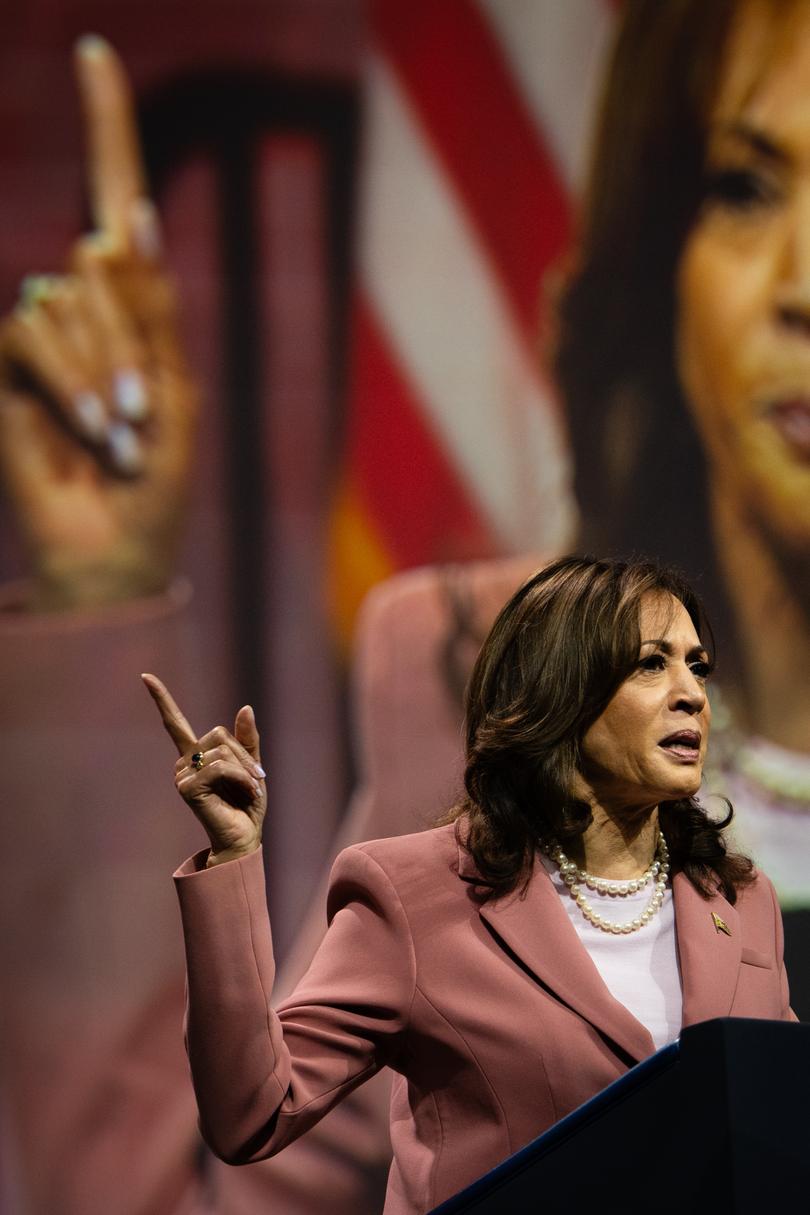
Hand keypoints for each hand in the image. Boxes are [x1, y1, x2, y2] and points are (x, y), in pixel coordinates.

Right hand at [0, 36, 196, 610]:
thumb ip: (150, 308)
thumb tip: (128, 216)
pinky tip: (87, 431)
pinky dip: (68, 383)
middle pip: (102, 257)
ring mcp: (38, 330)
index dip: (108, 125)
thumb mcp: (174, 388)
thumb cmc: (157, 476)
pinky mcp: (4, 362)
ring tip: (115, 434)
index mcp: (135, 301)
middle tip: (140, 417)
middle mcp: (81, 302)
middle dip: (131, 343)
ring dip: (102, 373)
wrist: (116, 543)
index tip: (97, 51)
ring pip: (66, 296)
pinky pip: (30, 331)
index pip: (116, 195)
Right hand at [142, 673, 266, 866]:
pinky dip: (241, 778)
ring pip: (223, 751)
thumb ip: (246, 739)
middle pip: (220, 734)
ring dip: (246, 770)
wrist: (245, 837)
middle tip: (257, 779)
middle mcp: (184, 763)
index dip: (162, 699)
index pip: (174, 723)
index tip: (145, 676)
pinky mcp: (187, 788)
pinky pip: (221, 767)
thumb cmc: (246, 805)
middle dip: (245, 755)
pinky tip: (247, 793)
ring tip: (251, 790)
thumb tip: (245, 707)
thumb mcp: (251, 766)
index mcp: (196, 756)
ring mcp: (182, 776)